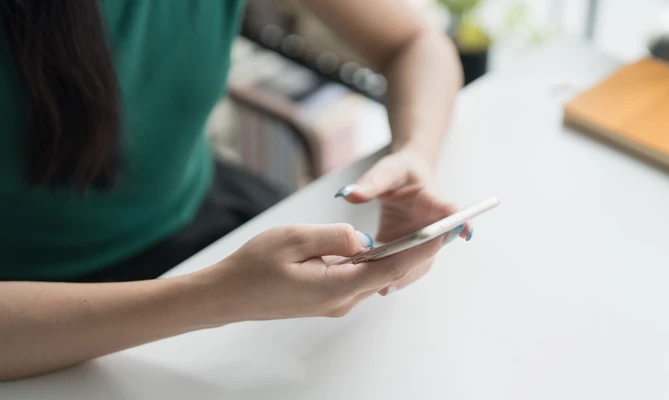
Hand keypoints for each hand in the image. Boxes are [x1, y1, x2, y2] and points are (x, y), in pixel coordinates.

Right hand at [191, 223, 444, 323]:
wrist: (225, 295)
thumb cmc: (252, 268)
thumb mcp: (294, 240)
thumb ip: (335, 237)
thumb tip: (363, 238)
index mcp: (336, 287)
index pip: (390, 268)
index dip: (420, 250)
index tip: (444, 233)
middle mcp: (341, 300)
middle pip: (386, 274)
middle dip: (414, 252)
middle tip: (439, 226)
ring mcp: (333, 303)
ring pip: (372, 276)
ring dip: (393, 257)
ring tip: (417, 234)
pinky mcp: (325, 299)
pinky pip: (356, 278)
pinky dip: (371, 263)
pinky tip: (374, 247)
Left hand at [335, 150, 470, 295]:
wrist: (404, 178)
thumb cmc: (400, 171)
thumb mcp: (386, 171)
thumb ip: (370, 183)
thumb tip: (350, 194)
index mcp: (433, 199)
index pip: (450, 210)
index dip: (460, 221)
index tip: (465, 231)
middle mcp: (433, 224)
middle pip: (434, 247)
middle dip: (418, 262)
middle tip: (397, 277)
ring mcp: (423, 239)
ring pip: (421, 261)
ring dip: (405, 275)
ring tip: (384, 288)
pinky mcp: (410, 248)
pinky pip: (407, 265)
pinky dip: (394, 275)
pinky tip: (376, 287)